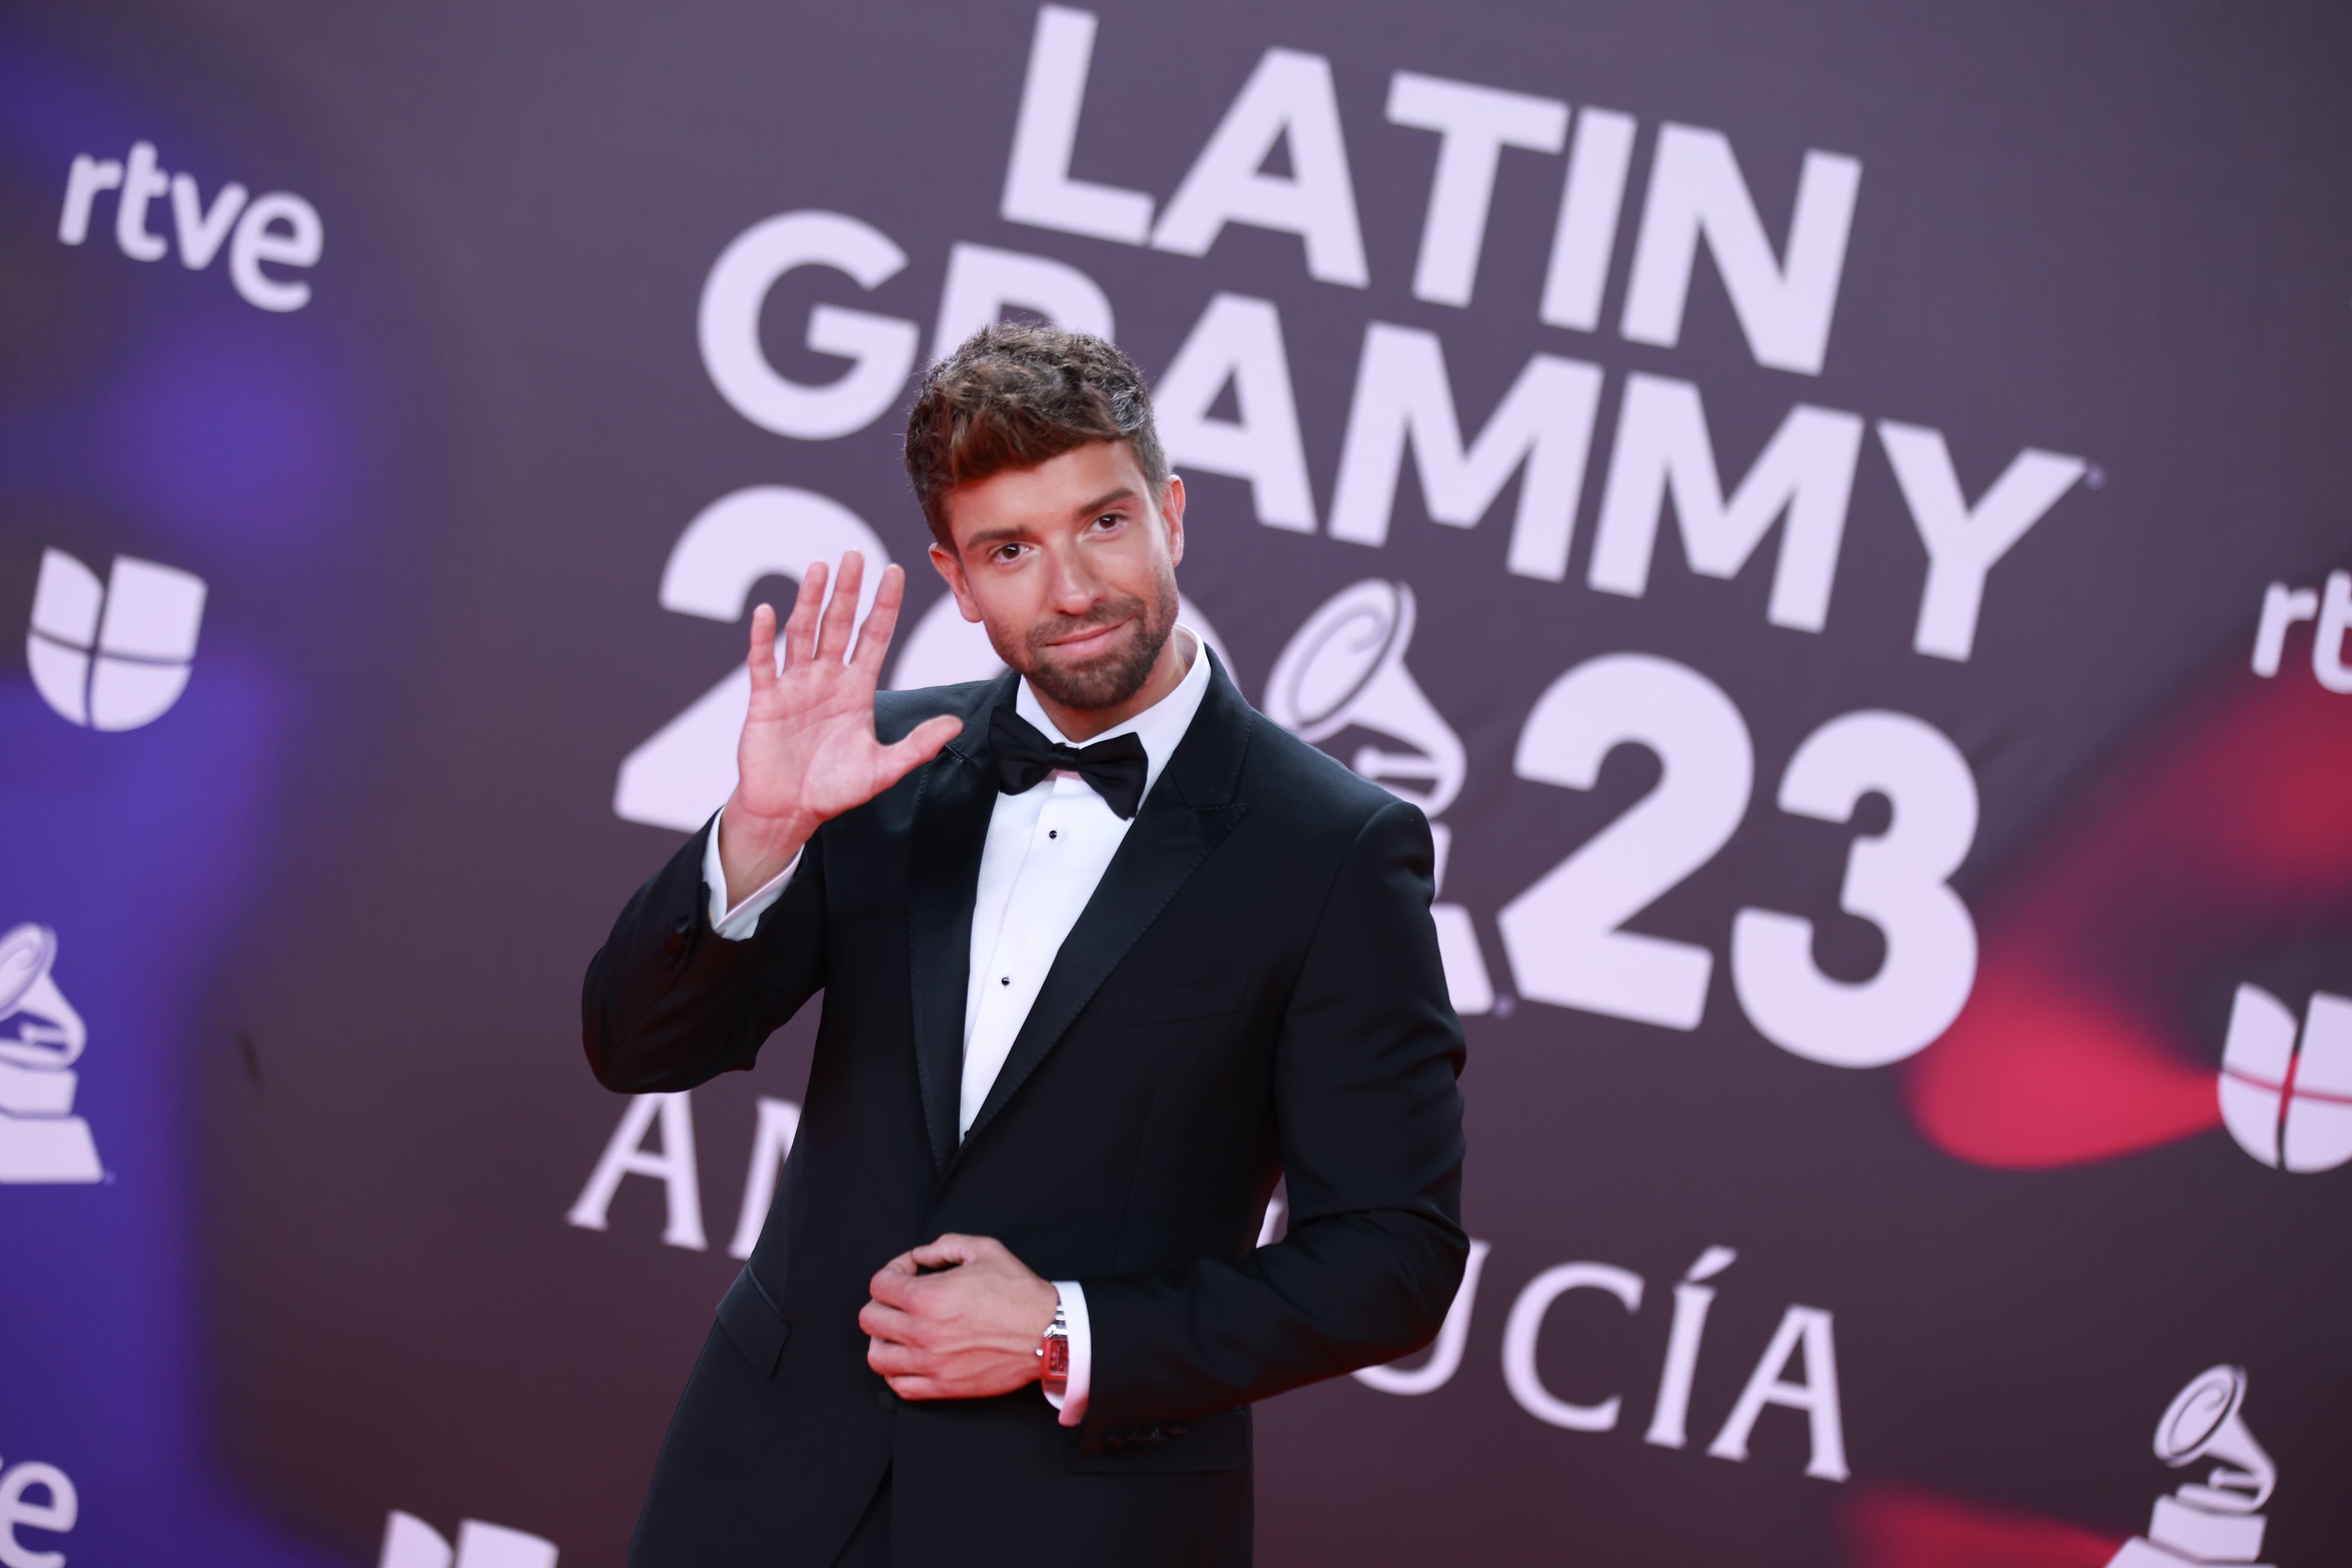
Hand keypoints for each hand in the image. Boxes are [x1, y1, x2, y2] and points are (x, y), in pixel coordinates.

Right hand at [719, 553, 961, 899]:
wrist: (788, 811)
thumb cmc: (833, 790)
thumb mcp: (883, 769)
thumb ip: (917, 746)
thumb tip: (956, 726)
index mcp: (856, 689)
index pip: (873, 636)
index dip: (884, 605)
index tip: (895, 572)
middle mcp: (826, 678)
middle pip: (839, 625)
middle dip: (848, 590)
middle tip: (856, 553)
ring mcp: (794, 686)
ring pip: (803, 633)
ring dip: (810, 600)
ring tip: (819, 567)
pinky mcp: (765, 700)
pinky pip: (763, 663)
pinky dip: (764, 638)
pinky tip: (768, 610)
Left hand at [860, 1234, 1058, 1400]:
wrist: (1047, 1335)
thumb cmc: (1018, 1294)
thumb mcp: (985, 1250)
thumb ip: (945, 1246)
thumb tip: (920, 1255)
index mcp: (928, 1297)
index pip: (879, 1285)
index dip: (892, 1271)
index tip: (910, 1272)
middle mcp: (921, 1333)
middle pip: (869, 1318)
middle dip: (882, 1302)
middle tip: (903, 1298)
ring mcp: (929, 1364)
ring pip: (876, 1356)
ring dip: (883, 1338)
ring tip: (901, 1330)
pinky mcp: (941, 1387)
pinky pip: (898, 1385)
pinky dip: (897, 1371)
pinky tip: (911, 1357)